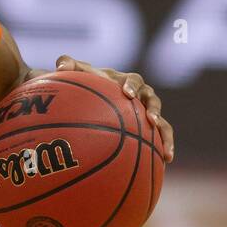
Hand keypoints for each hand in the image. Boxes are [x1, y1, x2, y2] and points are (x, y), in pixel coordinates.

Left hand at [31, 55, 173, 162]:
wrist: (97, 96)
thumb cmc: (89, 83)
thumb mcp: (78, 73)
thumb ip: (68, 64)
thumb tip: (60, 66)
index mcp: (127, 82)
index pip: (134, 81)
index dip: (132, 86)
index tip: (127, 93)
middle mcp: (142, 96)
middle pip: (153, 100)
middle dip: (154, 109)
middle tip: (151, 120)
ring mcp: (146, 113)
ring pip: (162, 123)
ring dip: (165, 135)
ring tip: (167, 151)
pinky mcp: (148, 129)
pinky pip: (158, 139)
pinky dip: (163, 149)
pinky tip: (165, 163)